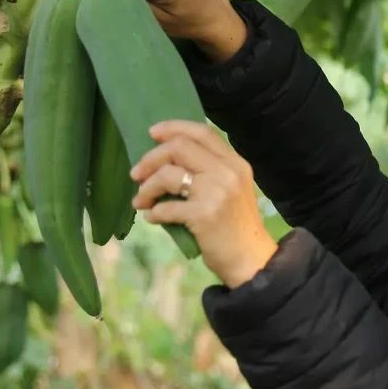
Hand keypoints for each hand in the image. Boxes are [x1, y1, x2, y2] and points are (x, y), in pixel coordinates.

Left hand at [130, 120, 277, 287]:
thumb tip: (166, 160)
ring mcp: (217, 192)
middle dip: (151, 158)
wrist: (251, 260)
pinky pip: (167, 207)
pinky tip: (152, 218)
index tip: (152, 133)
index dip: (174, 128)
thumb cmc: (236, 226)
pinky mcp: (204, 215)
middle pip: (179, 147)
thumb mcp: (232, 189)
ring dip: (147, 187)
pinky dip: (154, 212)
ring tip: (141, 200)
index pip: (202, 132)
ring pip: (168, 174)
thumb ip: (210, 170)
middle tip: (136, 174)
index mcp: (235, 162)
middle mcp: (227, 172)